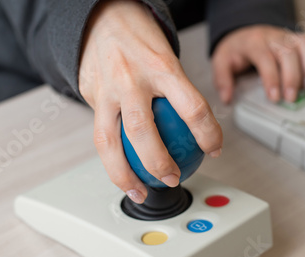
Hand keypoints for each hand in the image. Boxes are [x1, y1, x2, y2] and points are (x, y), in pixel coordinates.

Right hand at [78, 0, 222, 203]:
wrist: (101, 17)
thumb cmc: (140, 40)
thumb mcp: (168, 57)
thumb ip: (179, 91)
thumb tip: (199, 127)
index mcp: (161, 66)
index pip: (192, 108)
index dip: (208, 135)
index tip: (215, 150)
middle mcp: (131, 79)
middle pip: (143, 131)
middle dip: (159, 164)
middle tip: (173, 178)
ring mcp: (106, 89)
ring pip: (109, 141)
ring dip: (124, 174)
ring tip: (139, 191)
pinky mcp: (89, 95)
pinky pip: (99, 133)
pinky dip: (110, 158)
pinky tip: (121, 172)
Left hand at [211, 25, 304, 103]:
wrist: (244, 33)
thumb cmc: (236, 50)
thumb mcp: (221, 62)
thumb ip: (222, 80)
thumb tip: (227, 98)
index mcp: (253, 43)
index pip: (265, 58)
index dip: (272, 79)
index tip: (275, 98)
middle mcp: (273, 37)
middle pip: (288, 53)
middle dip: (292, 78)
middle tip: (291, 98)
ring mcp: (288, 36)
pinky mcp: (298, 38)